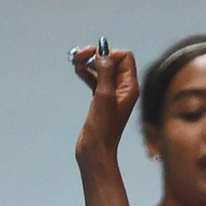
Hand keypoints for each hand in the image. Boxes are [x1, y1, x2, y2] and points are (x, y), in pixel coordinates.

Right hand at [71, 45, 138, 162]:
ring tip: (75, 61)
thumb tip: (103, 52)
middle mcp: (123, 89)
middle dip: (96, 55)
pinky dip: (87, 73)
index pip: (124, 58)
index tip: (92, 59)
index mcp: (130, 87)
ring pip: (102, 70)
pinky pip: (95, 80)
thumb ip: (105, 72)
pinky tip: (77, 70)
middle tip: (79, 55)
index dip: (108, 53)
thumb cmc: (102, 129)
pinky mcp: (100, 102)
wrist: (95, 152)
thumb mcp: (104, 96)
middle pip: (112, 61)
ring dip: (89, 63)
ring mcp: (112, 95)